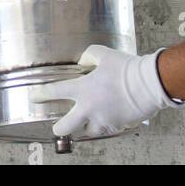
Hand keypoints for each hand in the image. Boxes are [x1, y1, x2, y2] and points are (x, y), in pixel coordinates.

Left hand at [29, 45, 181, 137]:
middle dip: (58, 128)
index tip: (34, 97)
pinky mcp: (117, 126)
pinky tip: (111, 116)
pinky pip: (108, 129)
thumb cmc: (128, 68)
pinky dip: (107, 124)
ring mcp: (103, 120)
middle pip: (64, 127)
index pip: (54, 92)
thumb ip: (89, 56)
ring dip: (87, 126)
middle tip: (57, 127)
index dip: (41, 95)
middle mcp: (89, 108)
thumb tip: (83, 61)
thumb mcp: (104, 55)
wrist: (150, 83)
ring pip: (88, 131)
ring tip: (90, 120)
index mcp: (83, 89)